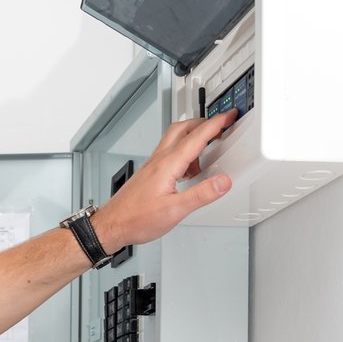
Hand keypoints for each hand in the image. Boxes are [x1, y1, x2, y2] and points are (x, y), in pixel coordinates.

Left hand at [96, 110, 236, 248]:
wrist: (112, 225)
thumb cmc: (136, 219)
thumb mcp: (175, 211)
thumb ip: (201, 195)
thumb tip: (223, 182)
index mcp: (168, 164)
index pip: (197, 136)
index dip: (216, 123)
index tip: (229, 115)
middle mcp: (159, 160)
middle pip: (183, 128)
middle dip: (204, 122)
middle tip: (220, 124)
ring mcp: (153, 164)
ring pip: (174, 138)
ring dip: (193, 135)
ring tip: (208, 149)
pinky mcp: (150, 172)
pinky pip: (169, 152)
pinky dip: (183, 151)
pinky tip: (189, 168)